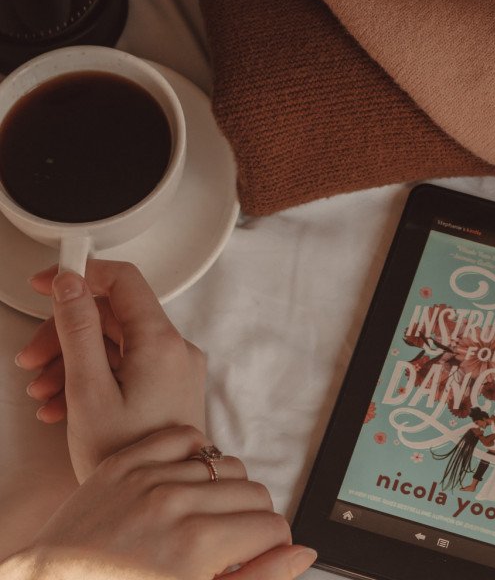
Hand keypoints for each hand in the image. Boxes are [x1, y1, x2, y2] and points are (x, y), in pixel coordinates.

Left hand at [6, 426, 315, 579]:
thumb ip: (257, 579)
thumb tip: (303, 551)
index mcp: (196, 547)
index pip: (272, 524)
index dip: (271, 545)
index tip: (256, 557)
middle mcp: (174, 504)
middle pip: (253, 491)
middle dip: (253, 519)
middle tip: (231, 543)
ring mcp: (146, 478)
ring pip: (224, 462)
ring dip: (225, 489)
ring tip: (206, 517)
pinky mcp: (122, 463)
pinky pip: (181, 437)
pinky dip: (193, 455)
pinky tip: (186, 483)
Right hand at [15, 261, 205, 481]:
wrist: (157, 505)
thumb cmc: (126, 457)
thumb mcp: (89, 391)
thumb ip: (78, 330)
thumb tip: (71, 283)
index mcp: (161, 341)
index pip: (123, 280)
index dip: (82, 274)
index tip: (48, 281)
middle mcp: (175, 349)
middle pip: (113, 316)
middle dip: (66, 332)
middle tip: (32, 357)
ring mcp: (173, 370)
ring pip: (115, 344)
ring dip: (72, 360)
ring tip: (42, 392)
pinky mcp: (168, 390)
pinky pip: (125, 368)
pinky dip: (92, 378)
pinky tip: (62, 405)